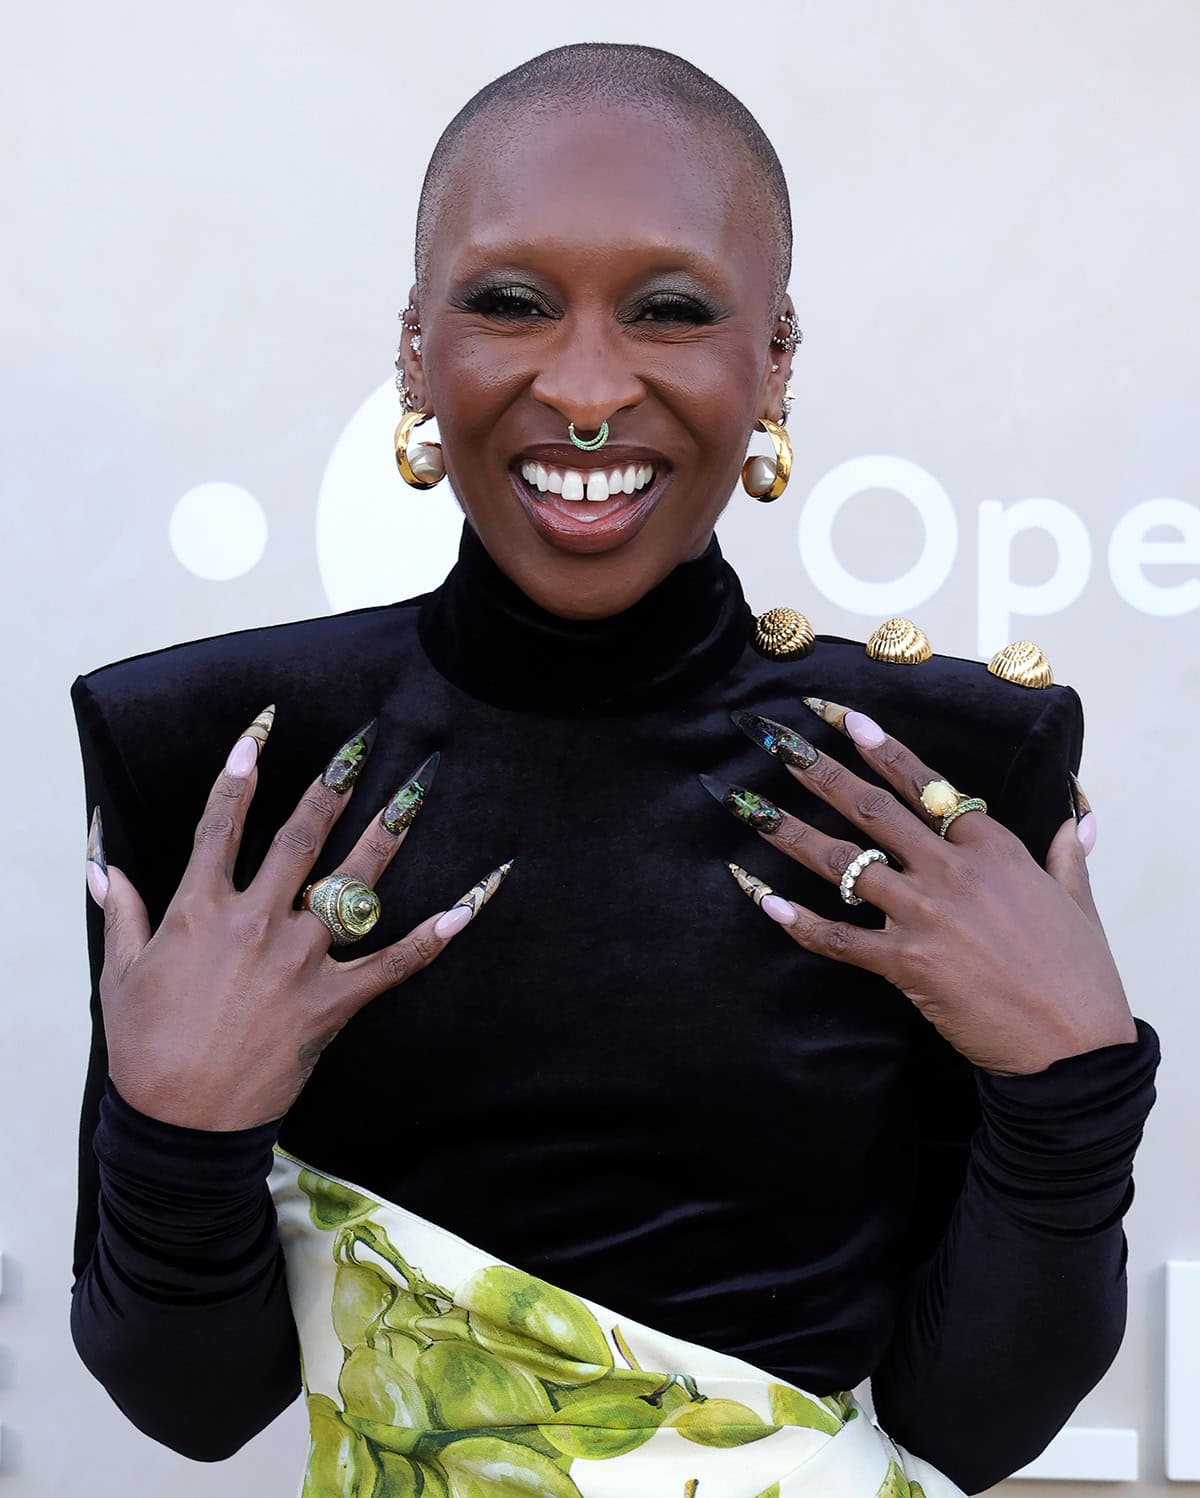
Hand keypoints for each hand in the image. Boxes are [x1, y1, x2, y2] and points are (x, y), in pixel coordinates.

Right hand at [84, 712, 507, 1128]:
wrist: (180, 1125)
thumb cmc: (145, 1050)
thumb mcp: (119, 975)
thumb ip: (120, 911)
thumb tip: (101, 863)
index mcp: (199, 910)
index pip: (219, 824)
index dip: (238, 775)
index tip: (259, 732)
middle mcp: (255, 923)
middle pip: (300, 837)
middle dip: (333, 784)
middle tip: (361, 742)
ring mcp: (299, 960)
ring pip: (354, 883)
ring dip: (389, 831)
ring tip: (418, 788)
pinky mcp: (332, 1002)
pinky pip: (394, 962)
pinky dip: (435, 935)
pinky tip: (471, 903)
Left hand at [712, 706, 1135, 1075]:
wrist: (1076, 1046)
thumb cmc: (1082, 975)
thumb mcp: (1079, 902)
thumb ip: (1067, 856)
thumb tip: (1079, 821)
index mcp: (993, 847)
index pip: (927, 785)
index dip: (882, 750)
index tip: (844, 718)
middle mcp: (952, 870)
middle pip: (871, 809)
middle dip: (818, 771)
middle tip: (777, 742)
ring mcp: (925, 915)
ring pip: (841, 863)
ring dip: (788, 832)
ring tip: (746, 807)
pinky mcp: (906, 963)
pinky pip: (838, 937)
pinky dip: (798, 921)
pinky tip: (761, 898)